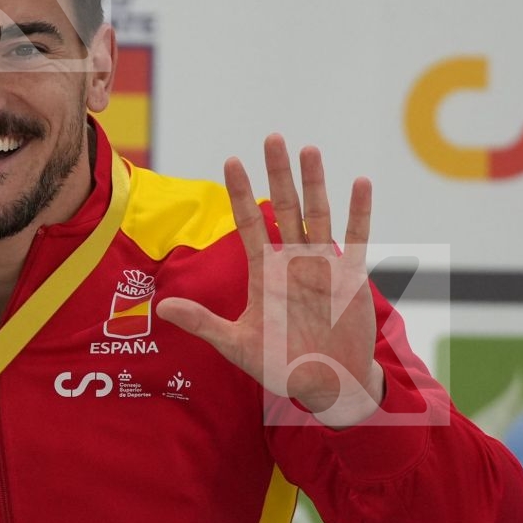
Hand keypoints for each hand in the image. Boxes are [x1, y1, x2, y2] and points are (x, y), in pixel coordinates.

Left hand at [156, 133, 384, 427]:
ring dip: (314, 182)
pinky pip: (356, 238)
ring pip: (317, 214)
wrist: (325, 384)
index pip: (249, 223)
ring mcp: (322, 265)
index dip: (240, 194)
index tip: (231, 162)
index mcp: (264, 272)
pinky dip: (358, 211)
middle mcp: (292, 261)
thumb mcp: (237, 344)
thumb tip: (162, 308)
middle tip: (271, 137)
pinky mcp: (350, 276)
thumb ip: (203, 323)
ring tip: (308, 150)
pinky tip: (360, 183)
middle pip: (284, 207)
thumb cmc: (281, 364)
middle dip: (277, 173)